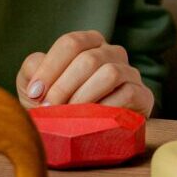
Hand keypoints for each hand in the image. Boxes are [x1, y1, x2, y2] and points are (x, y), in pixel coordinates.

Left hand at [16, 30, 154, 115]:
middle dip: (64, 86)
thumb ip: (33, 69)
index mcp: (89, 43)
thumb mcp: (36, 86)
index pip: (71, 43)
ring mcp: (130, 72)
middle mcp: (112, 52)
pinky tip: (90, 120)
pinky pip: (128, 93)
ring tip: (68, 115)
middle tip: (49, 109)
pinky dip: (105, 107)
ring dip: (84, 96)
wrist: (81, 133)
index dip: (50, 67)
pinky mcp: (143, 95)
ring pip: (110, 73)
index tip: (35, 93)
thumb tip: (37, 69)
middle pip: (89, 59)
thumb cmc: (57, 104)